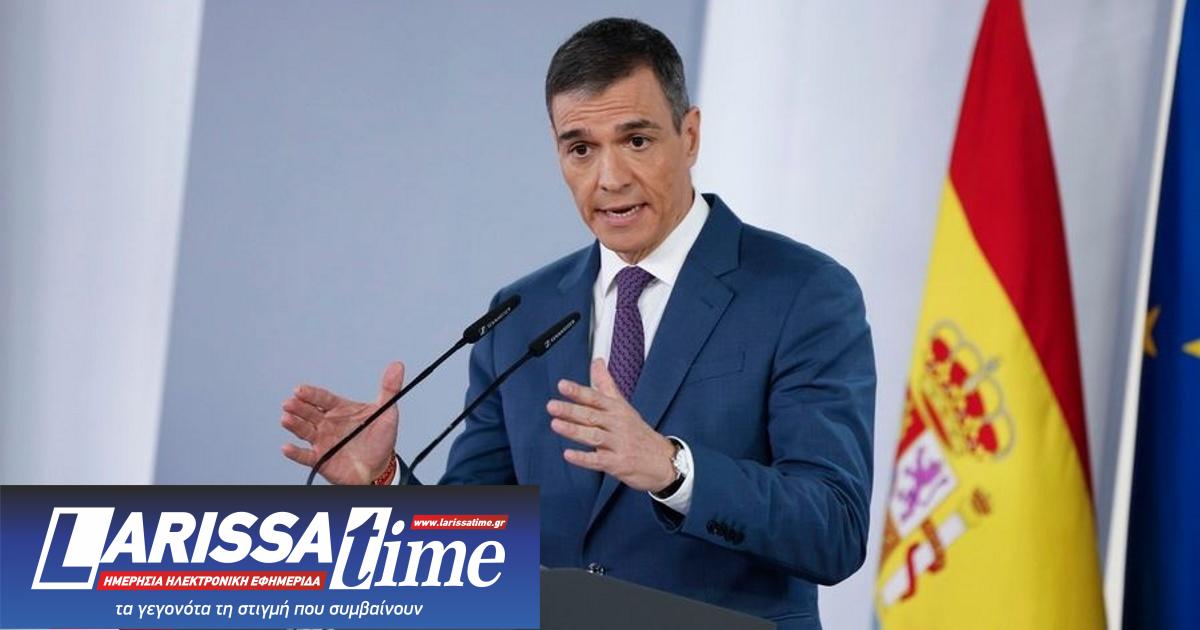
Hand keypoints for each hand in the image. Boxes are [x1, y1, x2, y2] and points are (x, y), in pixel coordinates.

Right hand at [280, 362, 403, 484]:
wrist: (381, 468)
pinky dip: (295, 453)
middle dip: (298, 407)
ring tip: (286, 418)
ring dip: (294, 425)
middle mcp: (327, 423)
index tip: (300, 389)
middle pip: (309, 413)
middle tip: (290, 402)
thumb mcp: (387, 412)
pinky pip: (306, 456)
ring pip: (304, 431)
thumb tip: (397, 366)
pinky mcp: (321, 459)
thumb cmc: (381, 439)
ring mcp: (323, 441)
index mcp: (340, 409)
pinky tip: (286, 447)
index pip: (323, 399)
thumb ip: (389, 389)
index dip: (311, 394)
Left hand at [548, 358, 676, 492]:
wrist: (663, 460)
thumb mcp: (623, 405)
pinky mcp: (618, 463)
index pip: (596, 397)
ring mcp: (618, 444)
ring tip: (556, 425)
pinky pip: (599, 460)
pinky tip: (569, 454)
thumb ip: (606, 384)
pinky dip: (583, 458)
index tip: (562, 385)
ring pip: (594, 436)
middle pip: (592, 415)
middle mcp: (617, 425)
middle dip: (571, 410)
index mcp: (617, 409)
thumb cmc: (638, 431)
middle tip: (552, 406)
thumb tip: (596, 362)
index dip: (578, 391)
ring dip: (574, 430)